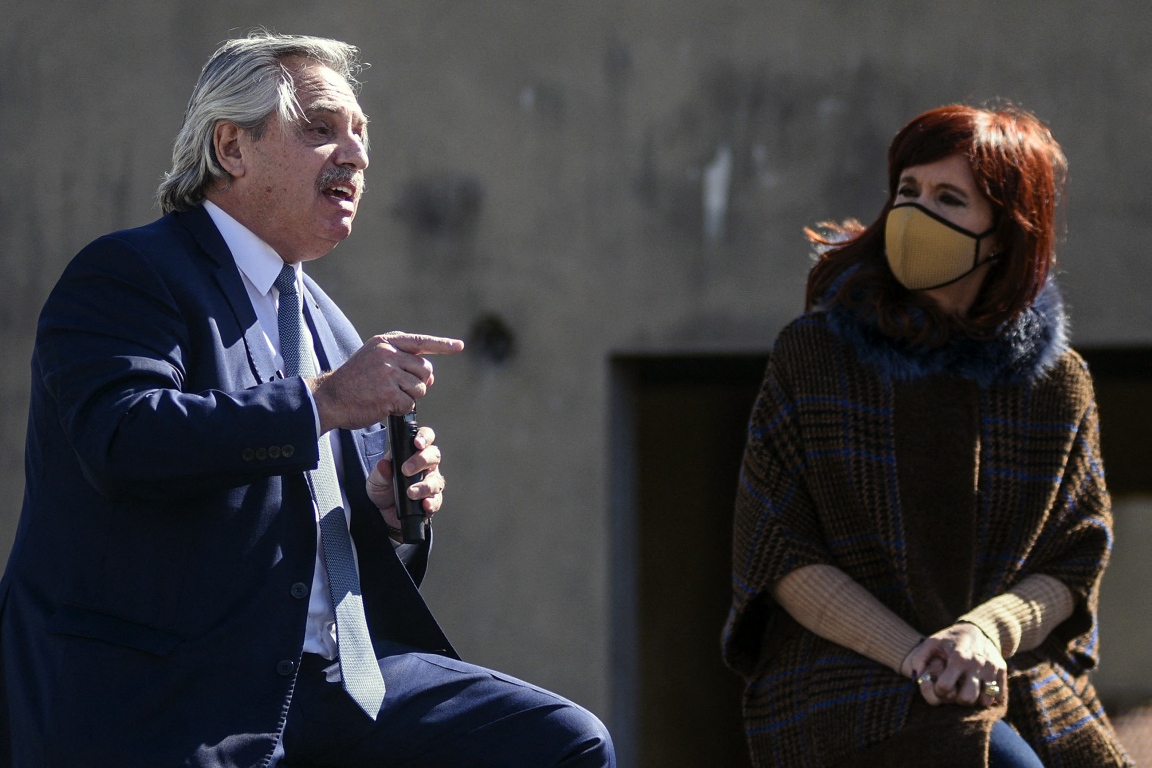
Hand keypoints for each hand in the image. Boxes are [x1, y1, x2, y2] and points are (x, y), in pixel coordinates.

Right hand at [310, 332, 463, 432]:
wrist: (330, 398)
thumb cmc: (354, 381)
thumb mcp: (375, 360)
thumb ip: (402, 363)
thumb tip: (431, 377)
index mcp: (385, 343)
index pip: (420, 341)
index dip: (442, 345)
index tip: (458, 346)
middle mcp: (388, 354)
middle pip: (425, 370)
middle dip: (419, 382)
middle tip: (399, 388)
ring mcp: (389, 374)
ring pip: (420, 388)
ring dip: (409, 397)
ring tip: (387, 396)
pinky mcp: (389, 395)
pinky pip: (410, 404)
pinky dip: (401, 409)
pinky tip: (384, 406)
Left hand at [365, 426, 444, 536]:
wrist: (384, 512)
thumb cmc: (384, 488)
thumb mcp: (375, 479)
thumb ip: (380, 471)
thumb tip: (383, 464)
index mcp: (414, 454)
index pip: (425, 438)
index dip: (424, 437)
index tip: (417, 443)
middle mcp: (426, 467)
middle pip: (434, 456)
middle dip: (422, 460)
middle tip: (406, 470)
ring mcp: (431, 483)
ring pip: (436, 480)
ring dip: (424, 486)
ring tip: (410, 492)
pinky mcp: (432, 500)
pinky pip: (437, 500)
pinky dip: (432, 502)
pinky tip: (425, 504)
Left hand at [902, 623, 1006, 707]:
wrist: (979, 628)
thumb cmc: (951, 638)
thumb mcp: (932, 642)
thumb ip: (919, 658)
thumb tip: (915, 677)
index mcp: (958, 658)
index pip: (945, 688)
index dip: (939, 691)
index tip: (939, 686)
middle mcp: (976, 665)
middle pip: (967, 699)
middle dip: (958, 699)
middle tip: (956, 691)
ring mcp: (991, 669)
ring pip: (985, 701)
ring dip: (975, 699)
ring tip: (968, 690)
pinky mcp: (1002, 672)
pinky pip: (998, 696)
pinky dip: (990, 697)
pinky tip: (980, 688)